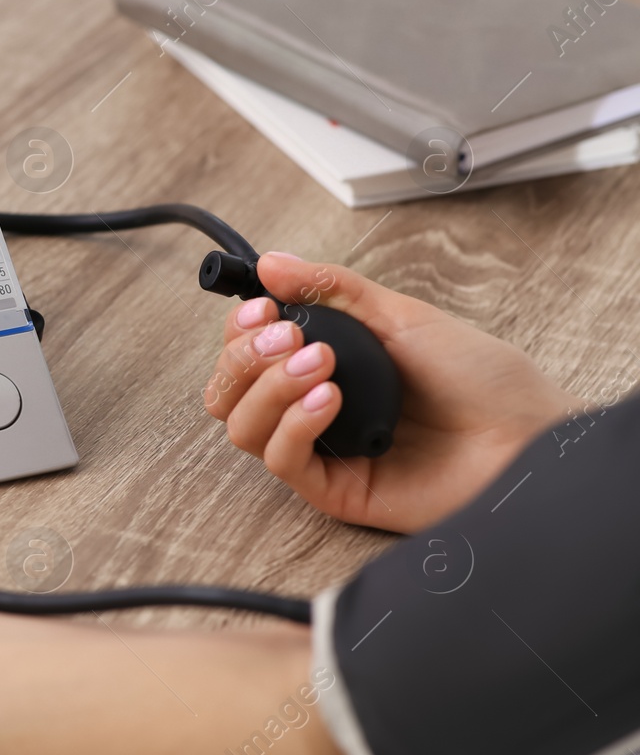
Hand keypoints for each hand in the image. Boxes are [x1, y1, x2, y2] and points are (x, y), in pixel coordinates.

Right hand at [203, 253, 579, 532]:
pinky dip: (294, 423)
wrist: (527, 435)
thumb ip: (331, 289)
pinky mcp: (334, 490)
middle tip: (287, 336)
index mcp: (321, 366)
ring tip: (321, 364)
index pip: (244, 356)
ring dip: (269, 387)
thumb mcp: (401, 316)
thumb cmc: (481, 380)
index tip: (261, 307)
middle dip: (245, 357)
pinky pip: (283, 460)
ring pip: (243, 428)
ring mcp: (321, 450)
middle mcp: (311, 409)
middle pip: (228, 393)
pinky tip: (328, 398)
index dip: (238, 332)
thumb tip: (272, 264)